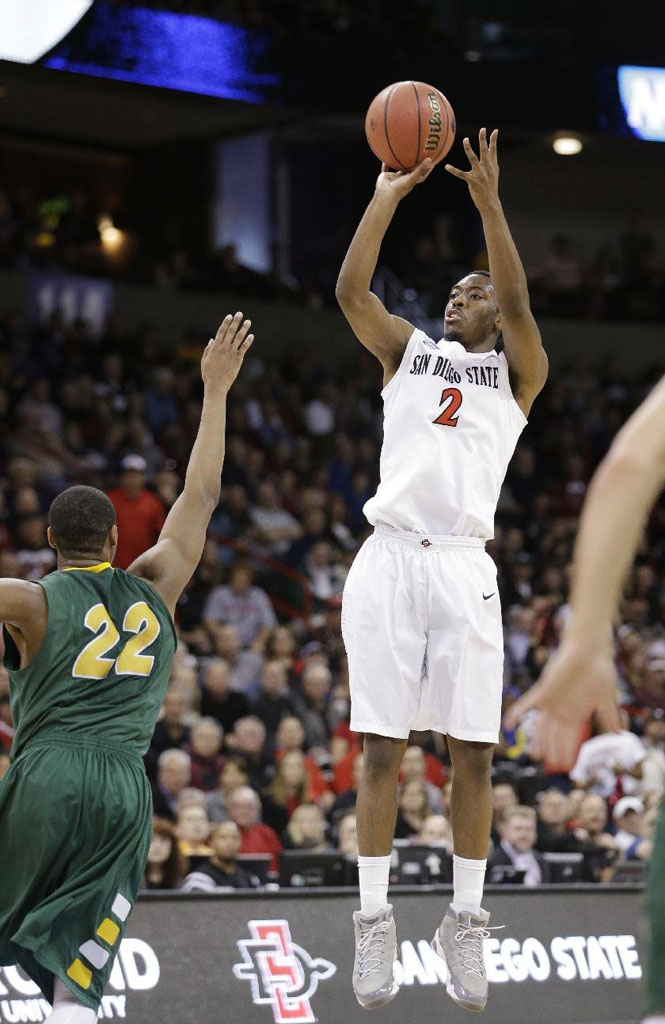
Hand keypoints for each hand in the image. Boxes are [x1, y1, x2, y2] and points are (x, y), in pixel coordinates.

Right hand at [202, 312, 253, 392]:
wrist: (217, 385)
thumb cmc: (208, 374)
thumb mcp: (204, 361)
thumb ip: (208, 349)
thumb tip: (212, 339)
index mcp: (215, 348)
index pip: (221, 332)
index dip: (225, 323)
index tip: (229, 316)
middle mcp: (224, 348)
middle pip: (231, 332)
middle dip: (235, 322)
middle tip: (239, 313)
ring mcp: (231, 353)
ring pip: (239, 338)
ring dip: (244, 328)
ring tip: (248, 321)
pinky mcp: (238, 360)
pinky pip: (244, 348)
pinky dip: (248, 341)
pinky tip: (252, 335)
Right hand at [375, 158, 433, 201]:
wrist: (385, 194)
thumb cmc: (400, 188)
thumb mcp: (412, 177)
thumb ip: (420, 169)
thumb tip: (430, 160)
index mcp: (410, 181)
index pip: (420, 175)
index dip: (426, 169)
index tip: (432, 163)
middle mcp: (403, 179)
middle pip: (409, 170)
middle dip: (413, 164)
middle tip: (418, 154)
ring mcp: (394, 178)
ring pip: (397, 169)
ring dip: (399, 162)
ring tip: (402, 153)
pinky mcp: (386, 177)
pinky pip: (385, 168)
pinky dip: (385, 163)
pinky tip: (386, 155)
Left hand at [445, 127, 499, 210]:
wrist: (490, 202)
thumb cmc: (490, 188)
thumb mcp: (494, 174)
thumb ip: (491, 162)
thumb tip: (490, 151)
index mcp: (492, 166)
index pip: (493, 150)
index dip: (494, 140)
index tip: (494, 130)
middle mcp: (487, 168)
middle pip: (484, 151)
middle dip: (483, 140)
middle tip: (482, 129)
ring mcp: (480, 174)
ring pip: (473, 158)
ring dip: (469, 148)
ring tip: (465, 140)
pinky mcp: (472, 181)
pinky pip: (461, 174)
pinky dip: (453, 170)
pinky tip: (447, 166)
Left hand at [503, 636, 621, 770]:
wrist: (589, 650)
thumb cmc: (600, 671)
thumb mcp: (607, 696)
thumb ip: (610, 715)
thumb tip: (619, 734)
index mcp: (578, 714)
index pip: (571, 739)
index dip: (568, 752)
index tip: (567, 766)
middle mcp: (563, 710)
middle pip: (555, 736)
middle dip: (553, 751)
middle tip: (550, 765)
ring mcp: (551, 702)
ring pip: (541, 727)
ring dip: (538, 740)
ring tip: (534, 755)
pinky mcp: (543, 691)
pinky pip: (526, 705)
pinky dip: (516, 715)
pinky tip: (507, 725)